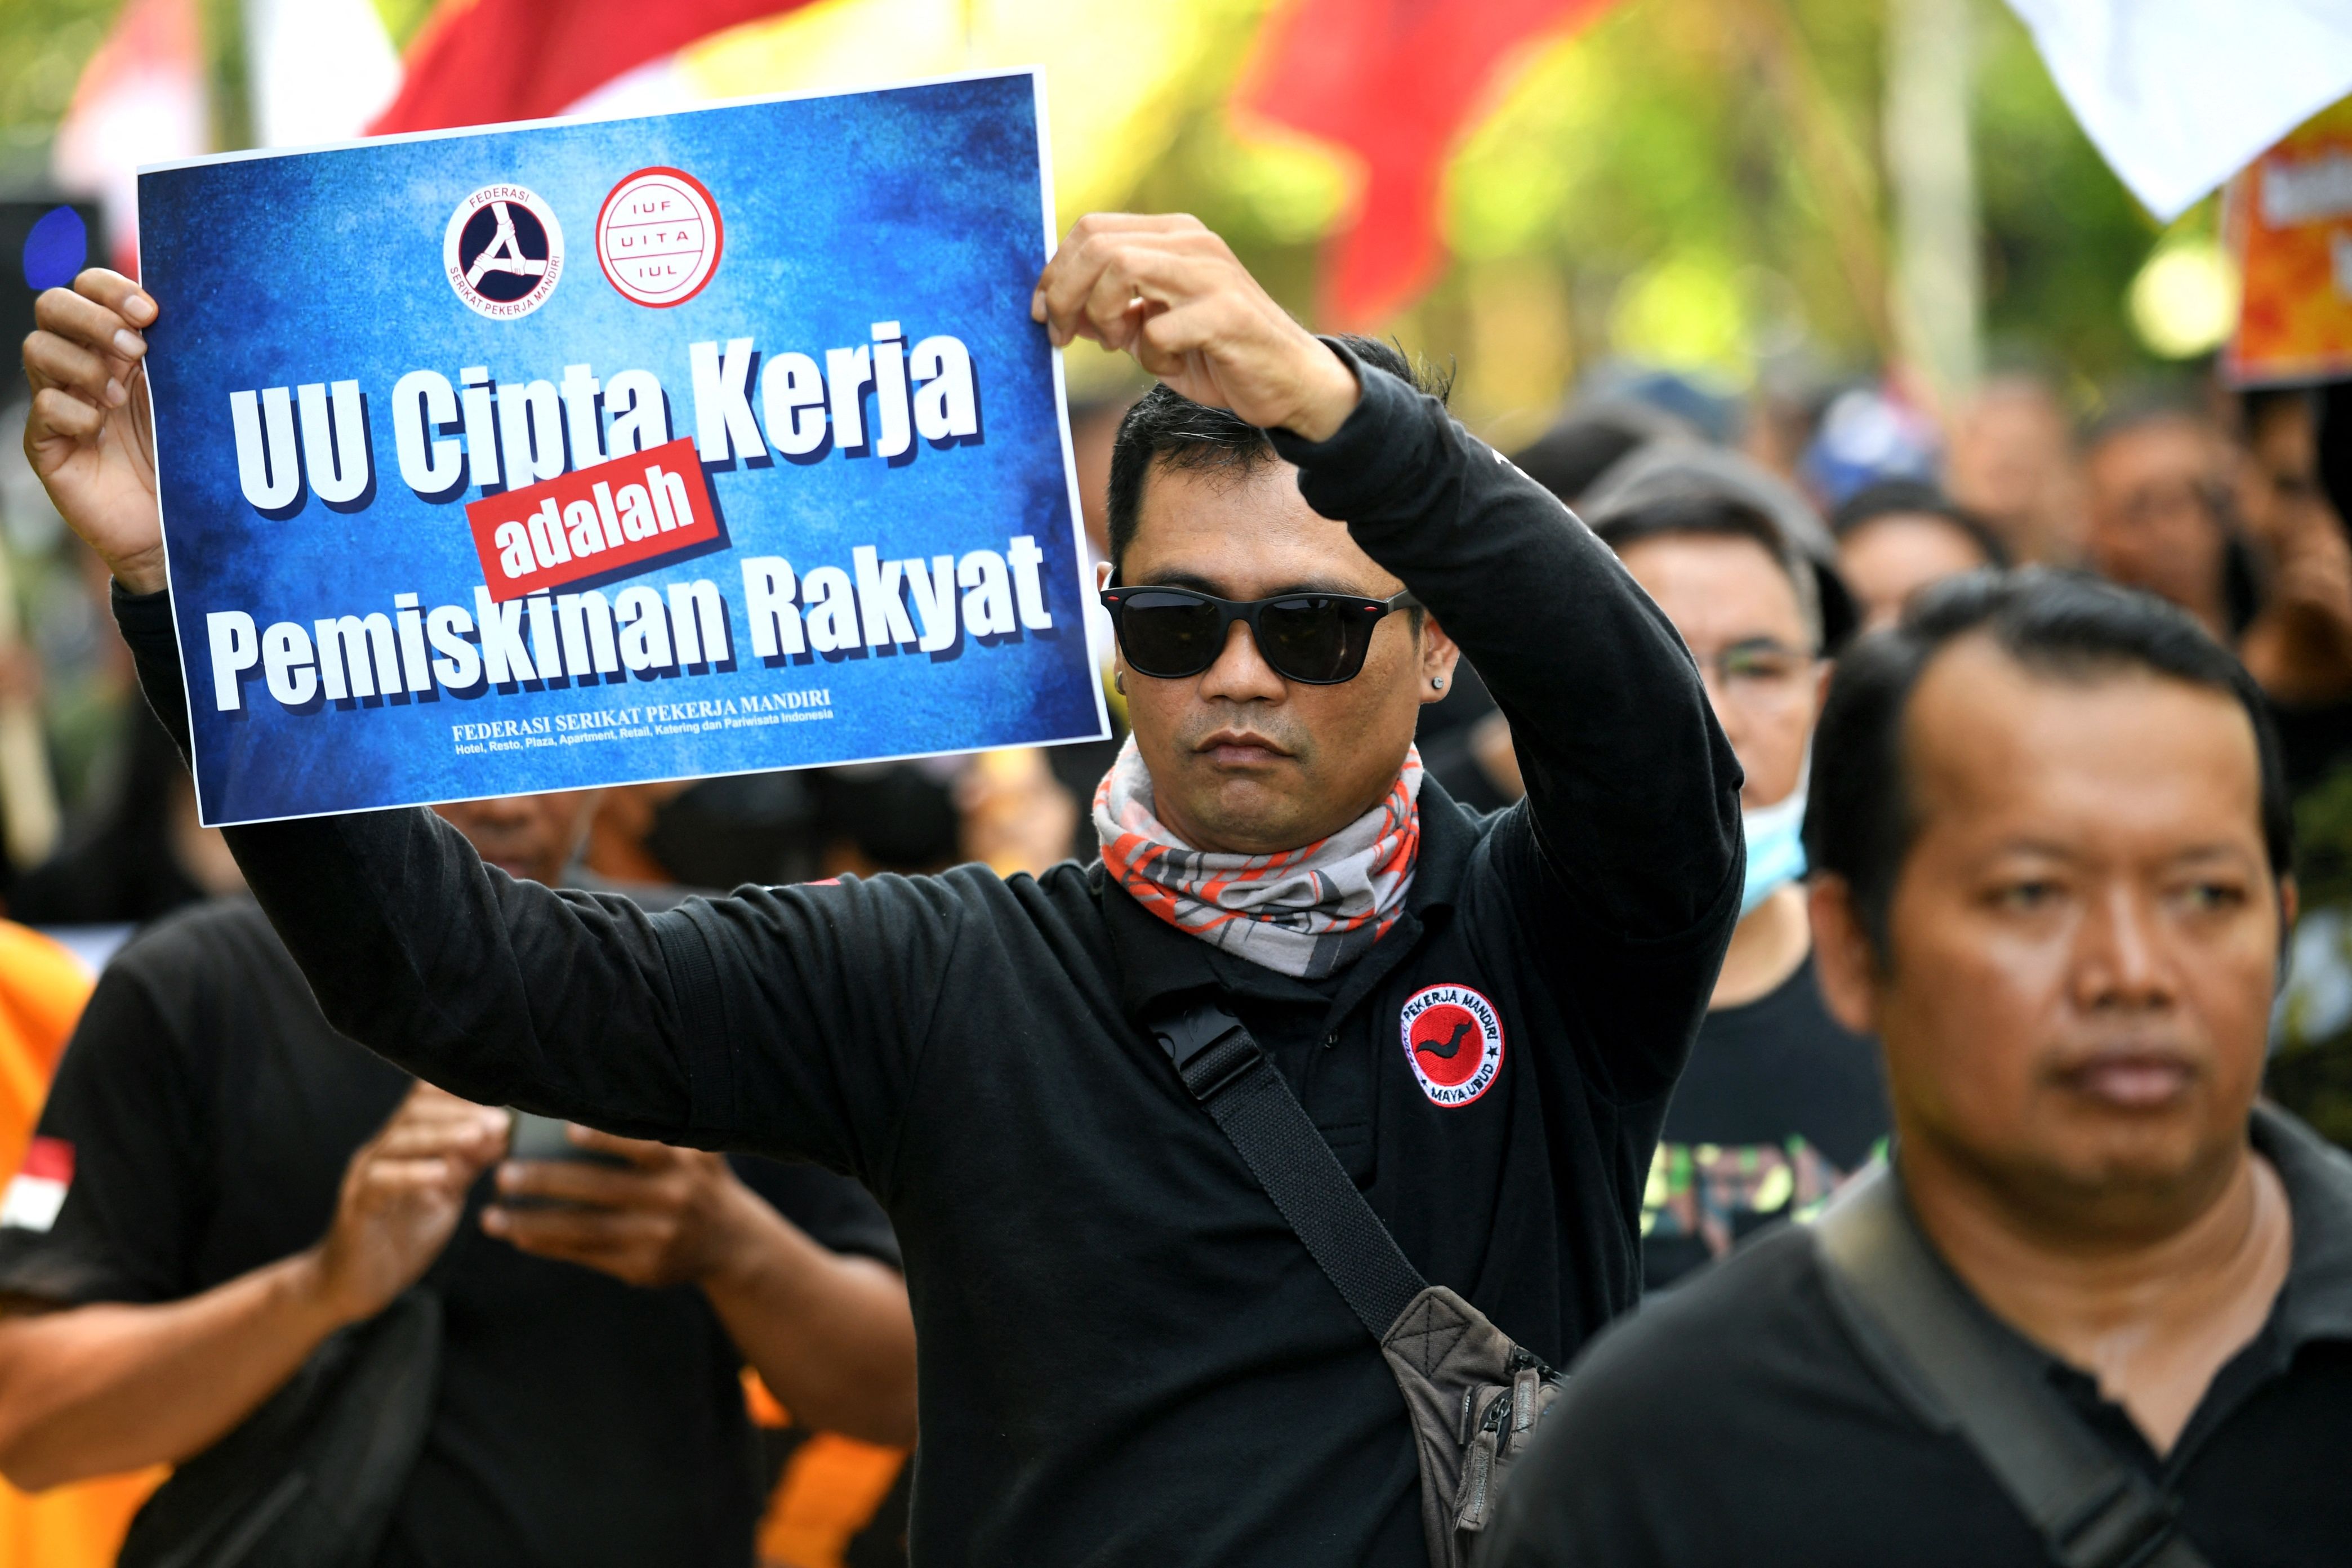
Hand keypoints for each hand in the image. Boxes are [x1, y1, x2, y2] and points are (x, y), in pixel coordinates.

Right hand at [21, 270, 165, 593]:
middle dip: (91, 317)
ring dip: (82, 364)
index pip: (89, 287)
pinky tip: (101, 430)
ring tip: (119, 396)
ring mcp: (60, 402)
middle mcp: (82, 365)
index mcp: (116, 344)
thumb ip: (180, 353)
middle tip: (135, 349)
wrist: (178, 527)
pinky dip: (73, 412)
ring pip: (37, 348)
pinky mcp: (47, 444)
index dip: (109, 289)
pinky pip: (43, 409)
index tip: (151, 312)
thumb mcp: (190, 397)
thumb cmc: (190, 458)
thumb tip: (183, 306)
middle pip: (52, 306)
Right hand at [308, 1084, 509, 1325]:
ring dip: (441, 1135)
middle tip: (501, 1120)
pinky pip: (380, 1181)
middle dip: (461, 1110)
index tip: (510, 1100)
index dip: (466, 1093)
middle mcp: (384, 1151)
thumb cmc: (402, 1235)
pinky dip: (411, 1175)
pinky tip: (441, 1174)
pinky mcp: (358, 1206)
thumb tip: (505, 1131)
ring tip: (476, 1134)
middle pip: (416, 1109)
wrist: (354, 1283)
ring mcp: (367, 1175)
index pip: (429, 1098)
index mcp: (406, 1143)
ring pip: (400, 1140)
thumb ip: (470, 1162)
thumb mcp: (447, 1193)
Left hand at [481, 1128, 748, 1289]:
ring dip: (534, 1223)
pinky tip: (519, 1235)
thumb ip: (655, 1133)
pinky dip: (550, 1245)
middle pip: (602, 1189)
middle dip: (548, 1182)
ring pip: (586, 1229)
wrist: (733, 1242)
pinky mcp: (644, 1269)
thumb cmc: (696, 1179)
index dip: (605, 1139)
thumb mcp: (694, 1150)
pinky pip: (588, 1256)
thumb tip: (578, 1112)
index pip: (642, 1147)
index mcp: (684, 1163)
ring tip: (491, 1217)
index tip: (565, 1128)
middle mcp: (674, 1200)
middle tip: (502, 1174)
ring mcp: (659, 1238)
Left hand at [1032, 214, 1359, 441]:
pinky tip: (1167, 365)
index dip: (1055, 271)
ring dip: (1102, 315)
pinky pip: (1158, 329)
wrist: (1291, 383)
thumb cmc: (1219, 354)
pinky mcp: (1227, 314)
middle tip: (1063, 335)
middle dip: (1064, 294)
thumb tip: (1058, 308)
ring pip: (1120, 269)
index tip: (1042, 313)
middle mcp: (1194, 243)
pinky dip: (1150, 356)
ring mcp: (1212, 275)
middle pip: (1097, 244)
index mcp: (1175, 235)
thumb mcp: (1155, 326)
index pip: (1093, 229)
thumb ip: (1113, 309)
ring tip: (1118, 345)